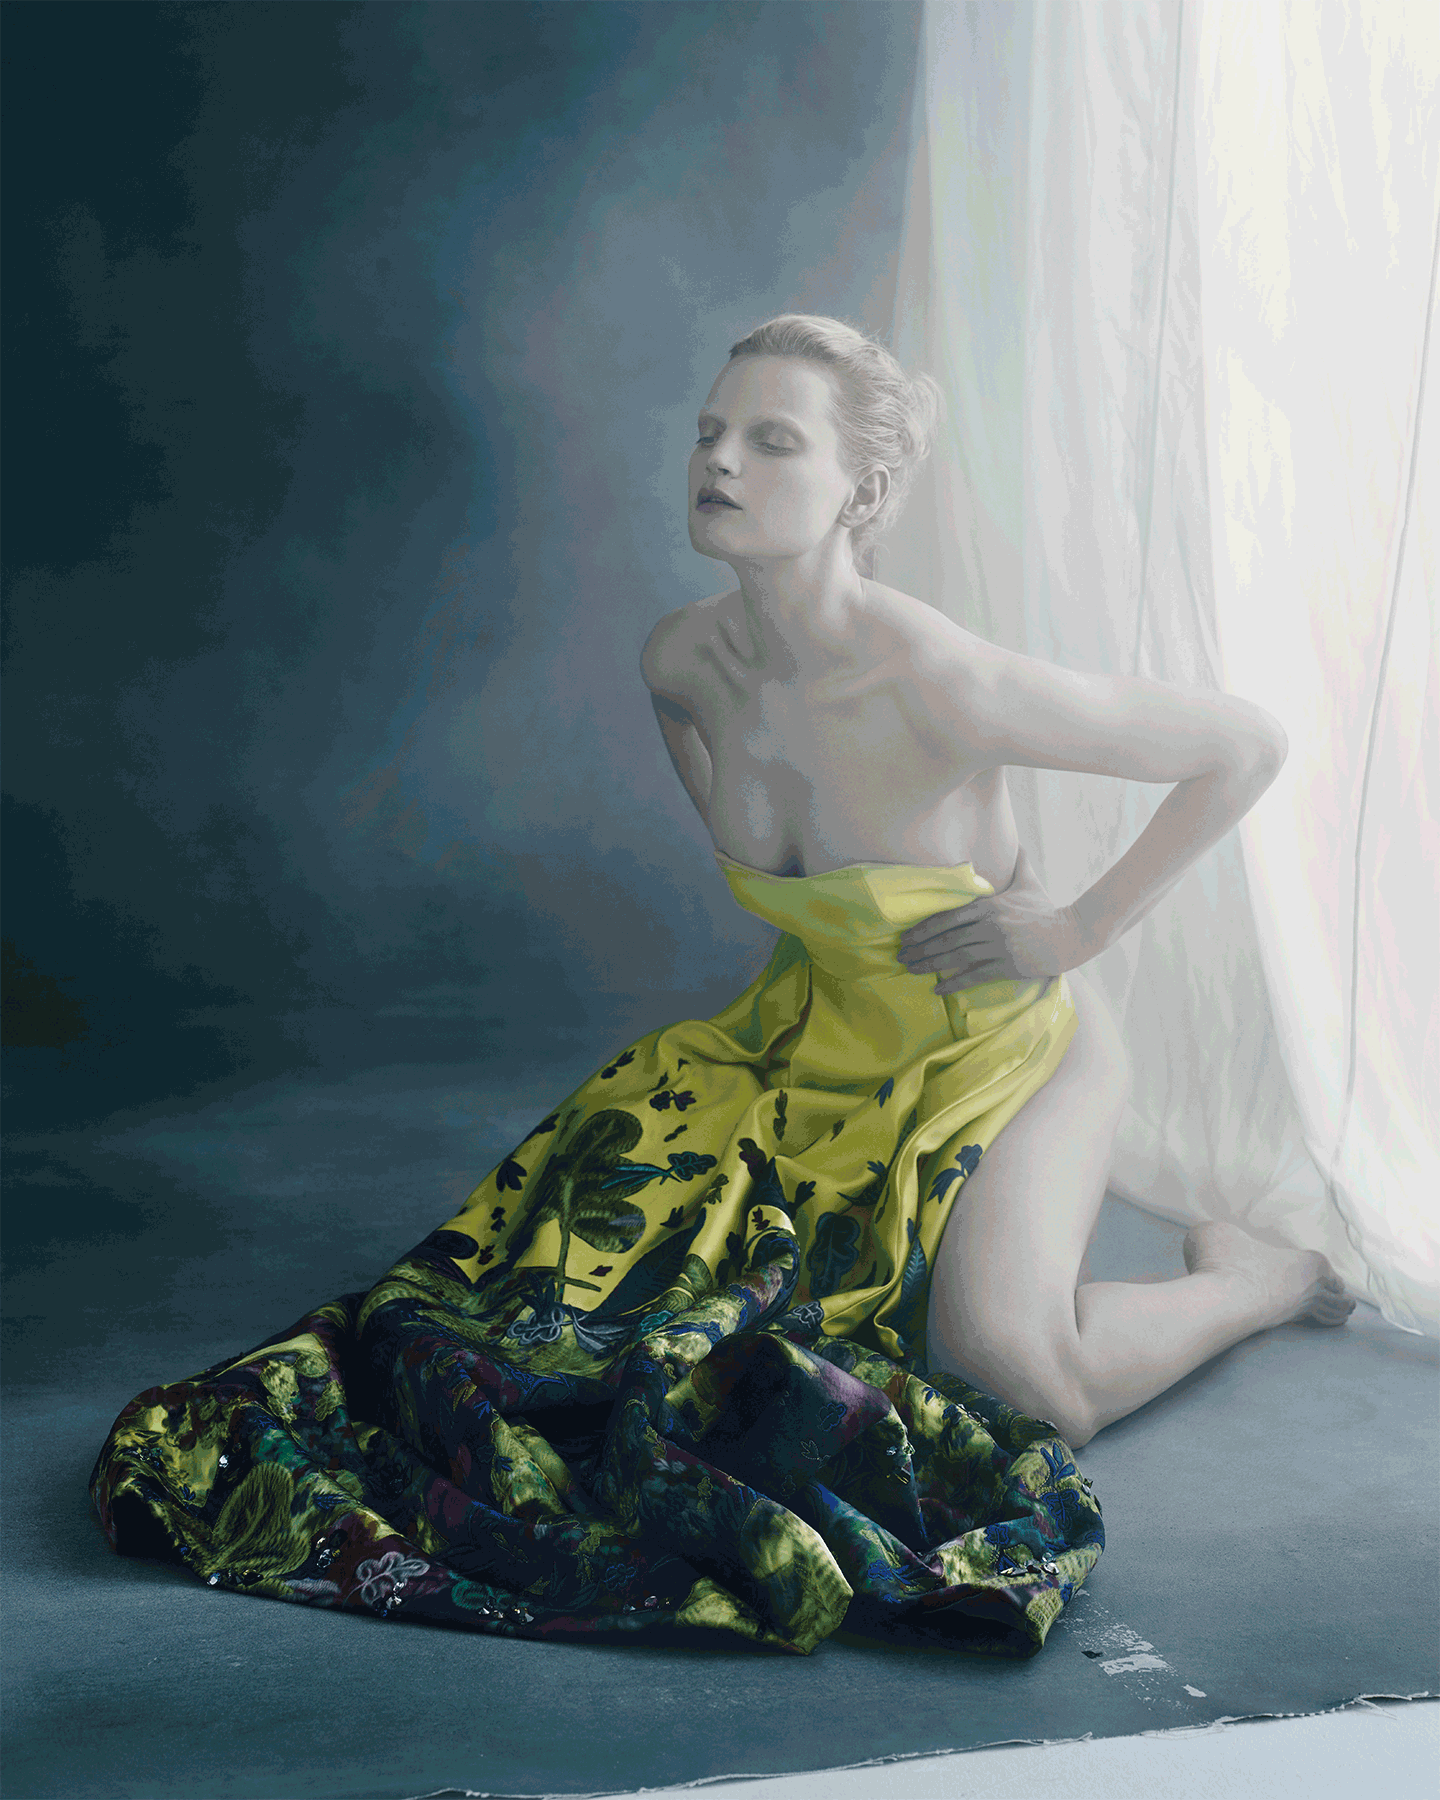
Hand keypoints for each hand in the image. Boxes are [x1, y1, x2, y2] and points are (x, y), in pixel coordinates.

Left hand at [896, 847, 1088, 990]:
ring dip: (930, 964)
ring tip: (911, 969)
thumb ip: (1018, 864)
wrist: (1071, 934)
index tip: (907, 935)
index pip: (949, 916)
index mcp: (989, 906)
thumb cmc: (1047, 910)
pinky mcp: (1007, 966)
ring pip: (956, 957)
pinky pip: (974, 976)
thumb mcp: (1029, 883)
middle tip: (900, 955)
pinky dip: (953, 983)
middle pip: (947, 938)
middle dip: (920, 947)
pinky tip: (937, 989)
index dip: (924, 927)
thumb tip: (1017, 843)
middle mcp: (989, 925)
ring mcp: (998, 946)